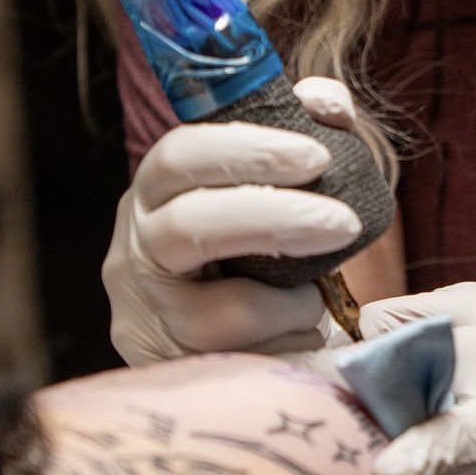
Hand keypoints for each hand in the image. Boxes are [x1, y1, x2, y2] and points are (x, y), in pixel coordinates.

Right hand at [105, 77, 363, 363]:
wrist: (237, 339)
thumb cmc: (256, 246)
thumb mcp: (276, 186)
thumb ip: (303, 132)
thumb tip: (328, 103)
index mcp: (155, 191)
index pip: (179, 155)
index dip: (247, 150)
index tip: (317, 156)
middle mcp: (132, 251)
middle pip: (190, 226)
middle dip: (275, 219)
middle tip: (343, 223)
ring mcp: (142, 316)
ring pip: (215, 311)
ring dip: (286, 301)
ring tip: (314, 297)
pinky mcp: (164, 371)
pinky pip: (237, 361)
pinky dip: (282, 342)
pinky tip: (296, 333)